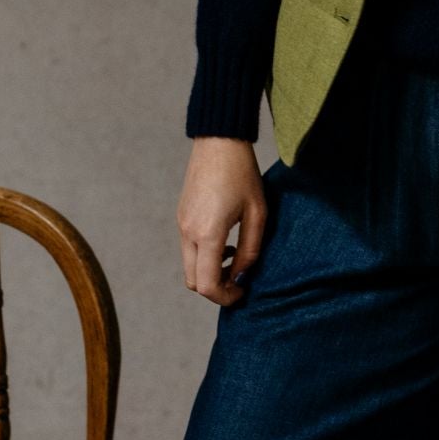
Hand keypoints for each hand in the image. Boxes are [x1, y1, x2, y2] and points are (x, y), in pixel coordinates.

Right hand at [178, 137, 266, 304]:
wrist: (219, 142)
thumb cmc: (242, 174)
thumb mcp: (257, 214)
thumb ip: (251, 250)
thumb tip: (243, 276)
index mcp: (208, 233)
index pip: (208, 285)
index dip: (226, 297)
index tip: (243, 291)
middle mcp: (188, 232)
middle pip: (194, 282)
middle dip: (216, 288)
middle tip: (239, 280)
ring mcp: (181, 225)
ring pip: (190, 267)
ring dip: (210, 272)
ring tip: (235, 258)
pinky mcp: (181, 217)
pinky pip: (189, 250)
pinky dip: (204, 257)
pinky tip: (225, 243)